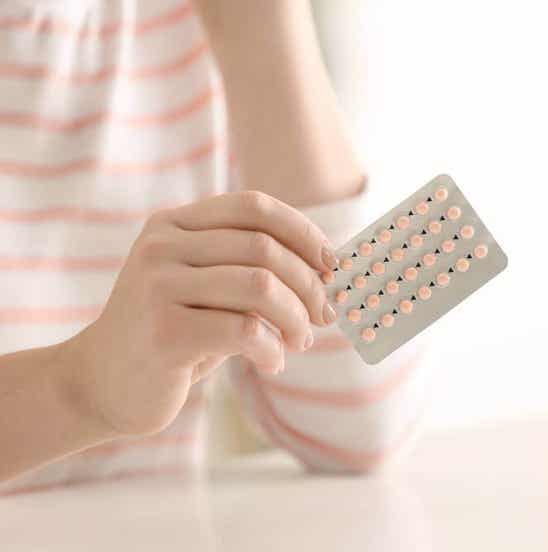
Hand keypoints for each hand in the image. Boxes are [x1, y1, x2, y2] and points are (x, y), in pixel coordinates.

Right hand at [65, 191, 338, 436]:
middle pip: (264, 248)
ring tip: (300, 341)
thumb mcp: (203, 286)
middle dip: (308, 284)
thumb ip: (247, 266)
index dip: (303, 232)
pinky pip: (245, 331)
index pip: (255, 207)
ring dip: (295, 318)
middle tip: (324, 315)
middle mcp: (161, 246)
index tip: (331, 265)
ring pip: (261, 287)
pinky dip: (273, 349)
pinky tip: (272, 363)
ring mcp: (157, 287)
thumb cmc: (171, 332)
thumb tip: (326, 269)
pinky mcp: (164, 333)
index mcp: (173, 224)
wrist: (101, 383)